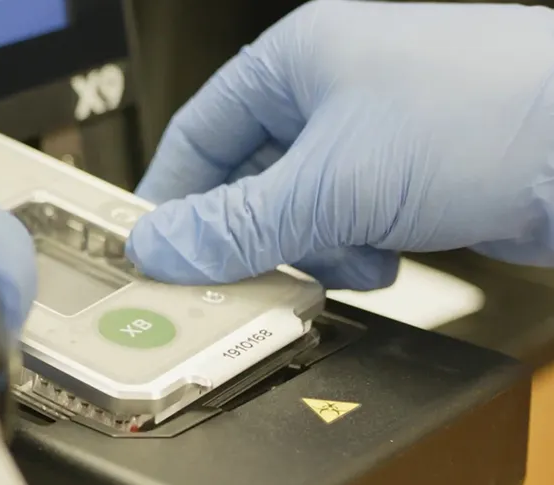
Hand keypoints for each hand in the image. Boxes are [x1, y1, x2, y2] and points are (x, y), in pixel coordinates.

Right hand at [125, 0, 553, 289]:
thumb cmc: (492, 116)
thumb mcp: (334, 184)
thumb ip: (237, 225)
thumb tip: (163, 246)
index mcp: (301, 57)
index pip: (202, 128)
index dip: (173, 192)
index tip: (157, 245)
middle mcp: (336, 85)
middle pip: (252, 174)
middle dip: (253, 231)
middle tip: (241, 275)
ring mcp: (378, 127)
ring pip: (301, 204)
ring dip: (313, 245)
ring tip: (344, 257)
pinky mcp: (413, 169)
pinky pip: (349, 218)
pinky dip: (355, 247)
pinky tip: (385, 255)